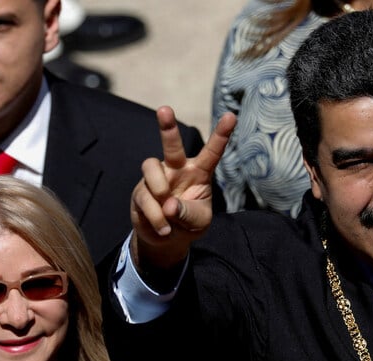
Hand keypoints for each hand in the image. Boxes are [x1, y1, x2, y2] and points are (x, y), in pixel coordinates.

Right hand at [131, 106, 235, 272]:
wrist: (165, 239)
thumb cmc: (188, 224)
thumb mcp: (198, 222)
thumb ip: (188, 213)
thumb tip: (168, 204)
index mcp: (199, 172)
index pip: (212, 152)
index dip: (221, 135)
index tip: (231, 116)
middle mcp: (176, 169)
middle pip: (171, 145)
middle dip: (167, 127)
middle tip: (165, 109)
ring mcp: (157, 178)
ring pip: (151, 167)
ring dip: (159, 189)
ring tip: (167, 212)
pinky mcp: (141, 191)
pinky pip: (145, 197)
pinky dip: (155, 216)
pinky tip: (163, 228)